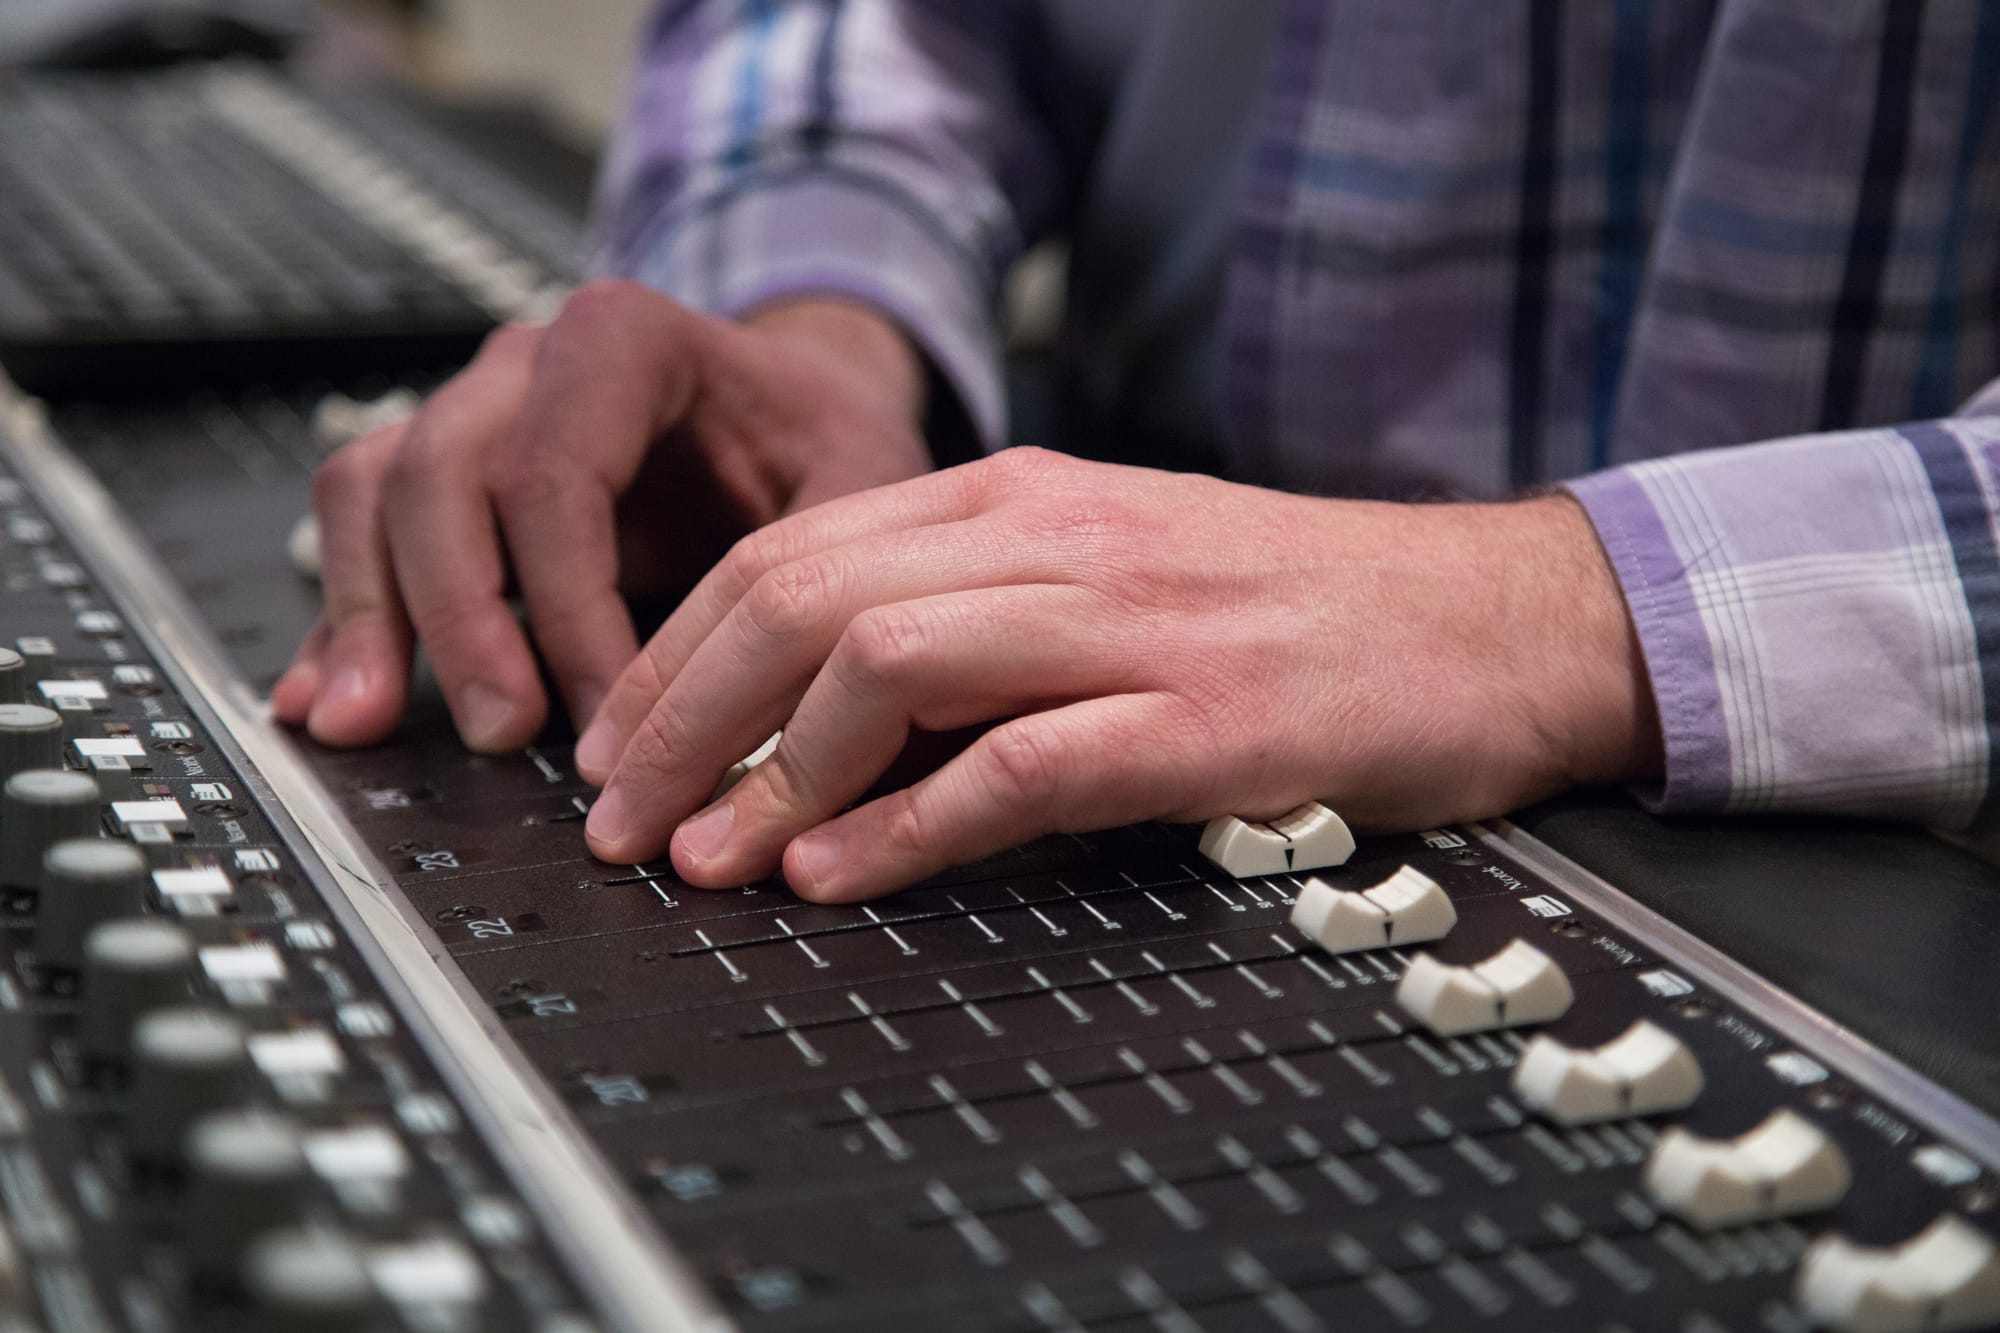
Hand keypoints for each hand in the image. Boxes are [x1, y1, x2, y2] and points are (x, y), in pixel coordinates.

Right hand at [272, 282, 931, 749]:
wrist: (794, 412)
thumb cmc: (820, 440)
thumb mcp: (860, 481)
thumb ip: (814, 573)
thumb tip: (777, 716)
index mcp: (625, 341)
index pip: (557, 472)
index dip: (567, 604)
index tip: (603, 710)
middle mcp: (528, 367)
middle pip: (441, 475)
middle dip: (460, 617)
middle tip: (503, 734)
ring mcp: (474, 415)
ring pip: (376, 492)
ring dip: (368, 614)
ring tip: (362, 722)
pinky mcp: (447, 483)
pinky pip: (362, 530)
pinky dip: (342, 615)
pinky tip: (323, 696)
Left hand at [576, 447, 1661, 900]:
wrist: (1491, 620)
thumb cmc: (1298, 610)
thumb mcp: (1108, 578)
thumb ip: (968, 622)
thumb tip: (813, 722)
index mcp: (1023, 499)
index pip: (792, 550)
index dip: (676, 653)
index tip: (620, 742)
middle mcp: (1057, 539)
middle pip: (803, 596)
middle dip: (680, 713)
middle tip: (621, 817)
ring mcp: (1129, 624)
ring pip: (885, 664)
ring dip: (769, 771)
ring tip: (707, 858)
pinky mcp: (1200, 721)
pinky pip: (1017, 764)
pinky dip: (907, 825)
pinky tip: (841, 876)